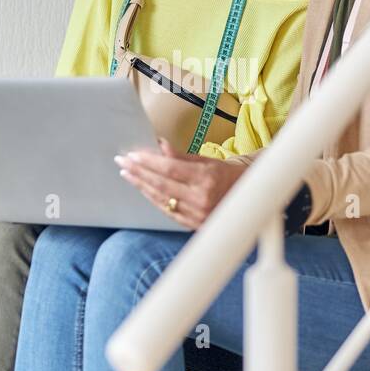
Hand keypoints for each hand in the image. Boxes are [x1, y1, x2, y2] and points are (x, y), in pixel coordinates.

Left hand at [115, 138, 245, 228]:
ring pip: (161, 199)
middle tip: (122, 162)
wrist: (247, 198)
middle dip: (139, 172)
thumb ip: (181, 156)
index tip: (132, 155)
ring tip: (127, 174)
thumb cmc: (226, 175)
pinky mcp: (193, 225)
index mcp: (206, 179)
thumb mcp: (207, 161)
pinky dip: (153, 199)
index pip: (169, 169)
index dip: (148, 162)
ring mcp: (197, 215)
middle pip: (161, 184)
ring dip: (141, 186)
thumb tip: (159, 145)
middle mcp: (201, 198)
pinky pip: (167, 211)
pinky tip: (142, 189)